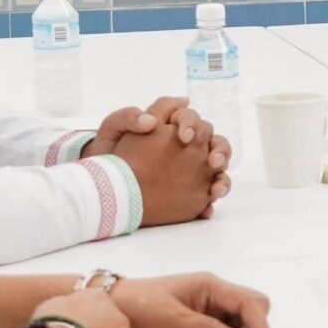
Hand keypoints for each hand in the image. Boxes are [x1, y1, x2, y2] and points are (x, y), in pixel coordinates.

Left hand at [88, 98, 234, 201]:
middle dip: (220, 151)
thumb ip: (128, 117)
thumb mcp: (113, 129)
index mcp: (170, 127)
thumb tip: (151, 121)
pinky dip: (210, 204)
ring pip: (217, 170)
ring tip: (216, 190)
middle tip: (213, 162)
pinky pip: (205, 197)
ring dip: (223, 178)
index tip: (183, 136)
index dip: (192, 124)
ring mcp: (190, 170)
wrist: (103, 181)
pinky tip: (206, 210)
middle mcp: (186, 147)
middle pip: (214, 142)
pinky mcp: (188, 192)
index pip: (190, 119)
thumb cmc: (110, 151)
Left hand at [109, 273, 274, 327]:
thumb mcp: (173, 320)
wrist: (112, 308)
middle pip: (253, 306)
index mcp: (211, 285)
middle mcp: (214, 292)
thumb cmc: (140, 308)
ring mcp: (209, 304)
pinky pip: (229, 326)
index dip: (261, 326)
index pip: (250, 302)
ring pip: (243, 317)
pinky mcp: (202, 317)